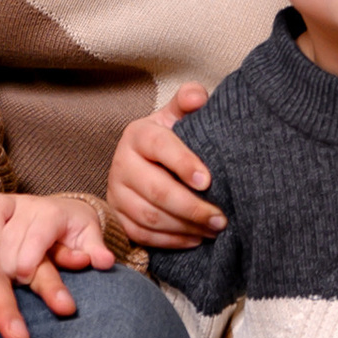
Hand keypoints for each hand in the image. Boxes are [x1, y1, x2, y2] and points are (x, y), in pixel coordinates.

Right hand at [0, 190, 114, 299]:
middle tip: (15, 282)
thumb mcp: (89, 240)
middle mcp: (31, 203)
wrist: (67, 210)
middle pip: (13, 232)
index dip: (29, 255)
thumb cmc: (76, 230)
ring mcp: (11, 201)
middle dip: (10, 260)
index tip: (24, 275)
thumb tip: (105, 262)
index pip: (39, 232)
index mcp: (54, 213)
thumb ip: (94, 251)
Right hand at [106, 87, 222, 248]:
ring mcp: (116, 193)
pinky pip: (143, 235)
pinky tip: (195, 238)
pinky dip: (172, 241)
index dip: (184, 163)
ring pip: (150, 216)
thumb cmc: (170, 138)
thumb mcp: (176, 116)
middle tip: (220, 217)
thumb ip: (188, 101)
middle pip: (156, 190)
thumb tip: (197, 97)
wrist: (144, 161)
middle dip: (192, 207)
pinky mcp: (118, 217)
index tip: (208, 180)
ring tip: (214, 229)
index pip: (160, 147)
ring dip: (185, 227)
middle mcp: (121, 163)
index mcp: (138, 134)